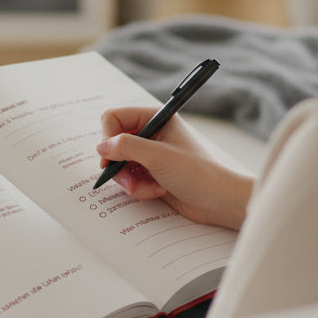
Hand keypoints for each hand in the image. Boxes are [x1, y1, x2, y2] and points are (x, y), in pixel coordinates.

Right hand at [96, 106, 251, 229]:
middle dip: (120, 165)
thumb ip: (126, 147)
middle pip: (113, 144)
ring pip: (119, 164)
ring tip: (150, 187)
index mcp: (155, 117)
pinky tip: (157, 190)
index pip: (114, 118)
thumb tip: (101, 147)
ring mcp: (149, 153)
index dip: (109, 137)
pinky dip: (139, 188)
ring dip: (131, 181)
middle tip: (130, 178)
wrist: (216, 201)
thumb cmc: (197, 173)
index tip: (111, 156)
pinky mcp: (149, 172)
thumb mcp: (158, 156)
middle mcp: (150, 132)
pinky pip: (129, 179)